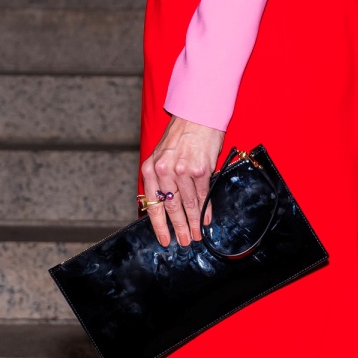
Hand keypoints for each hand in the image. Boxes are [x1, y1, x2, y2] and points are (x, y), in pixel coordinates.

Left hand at [141, 117, 225, 247]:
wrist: (197, 116)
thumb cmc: (180, 136)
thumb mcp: (162, 155)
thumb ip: (161, 179)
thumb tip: (166, 205)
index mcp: (150, 169)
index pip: (153, 204)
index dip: (159, 225)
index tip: (164, 239)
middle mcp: (163, 171)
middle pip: (171, 207)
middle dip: (178, 228)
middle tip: (184, 242)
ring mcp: (182, 171)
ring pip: (188, 204)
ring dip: (193, 223)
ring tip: (196, 235)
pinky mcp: (199, 169)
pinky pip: (203, 195)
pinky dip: (205, 209)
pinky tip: (207, 219)